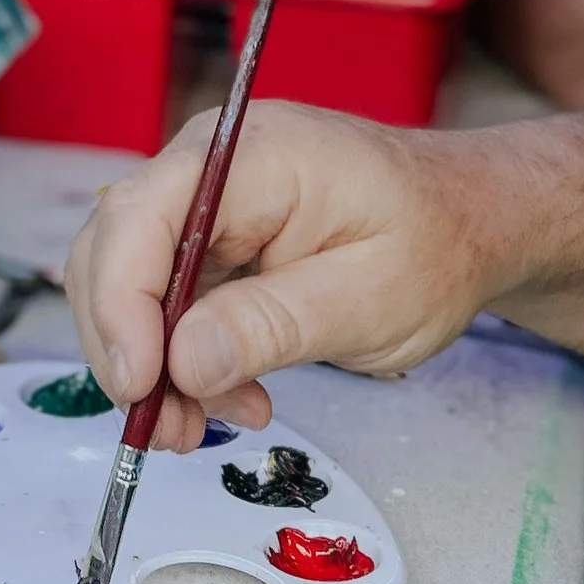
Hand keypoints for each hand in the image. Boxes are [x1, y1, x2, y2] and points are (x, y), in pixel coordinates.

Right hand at [61, 102, 500, 444]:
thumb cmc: (436, 244)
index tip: (139, 385)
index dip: (120, 304)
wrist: (469, 222)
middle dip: (128, 348)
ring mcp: (205, 199)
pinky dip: (179, 356)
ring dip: (152, 364)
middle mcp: (210, 164)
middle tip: (167, 428)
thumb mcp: (370, 298)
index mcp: (252, 155)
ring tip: (203, 424)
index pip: (141, 216)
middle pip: (114, 250)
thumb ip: (274, 324)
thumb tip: (182, 360)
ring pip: (128, 283)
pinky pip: (163, 297)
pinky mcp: (210, 235)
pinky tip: (229, 393)